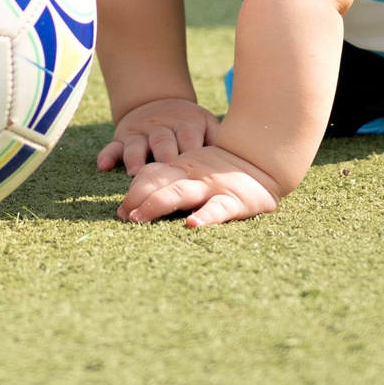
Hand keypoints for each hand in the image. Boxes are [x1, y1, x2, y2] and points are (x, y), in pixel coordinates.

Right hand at [98, 96, 219, 173]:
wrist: (159, 101)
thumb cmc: (190, 124)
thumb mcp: (206, 125)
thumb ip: (217, 140)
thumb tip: (240, 160)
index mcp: (187, 124)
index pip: (189, 138)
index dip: (190, 152)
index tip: (193, 172)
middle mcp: (162, 127)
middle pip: (162, 141)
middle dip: (163, 157)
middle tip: (165, 177)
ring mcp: (141, 132)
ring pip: (137, 144)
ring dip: (135, 158)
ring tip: (134, 175)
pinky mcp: (122, 137)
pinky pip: (113, 146)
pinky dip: (107, 155)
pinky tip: (103, 166)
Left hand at [118, 143, 281, 227]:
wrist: (263, 159)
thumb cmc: (221, 168)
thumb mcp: (191, 166)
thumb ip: (166, 174)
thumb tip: (135, 187)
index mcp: (181, 168)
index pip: (151, 175)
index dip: (133, 191)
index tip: (120, 210)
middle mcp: (193, 175)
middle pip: (159, 184)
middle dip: (137, 199)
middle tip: (123, 217)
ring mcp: (212, 186)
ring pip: (180, 193)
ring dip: (156, 205)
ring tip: (139, 219)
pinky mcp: (234, 200)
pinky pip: (218, 209)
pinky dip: (205, 216)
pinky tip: (192, 225)